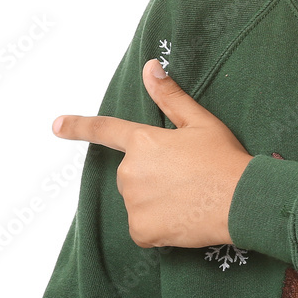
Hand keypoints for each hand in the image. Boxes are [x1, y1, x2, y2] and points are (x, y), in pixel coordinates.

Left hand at [52, 59, 251, 248]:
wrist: (241, 200)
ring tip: (190, 197)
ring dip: (157, 200)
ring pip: (139, 200)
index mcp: (143, 141)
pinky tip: (183, 218)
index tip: (56, 125)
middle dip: (154, 175)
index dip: (78, 127)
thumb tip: (150, 66)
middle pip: (133, 173)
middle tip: (188, 176)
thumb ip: (170, 96)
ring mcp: (134, 203)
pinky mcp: (141, 231)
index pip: (105, 130)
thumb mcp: (200, 122)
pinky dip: (160, 225)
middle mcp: (131, 172)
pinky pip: (144, 227)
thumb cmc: (223, 158)